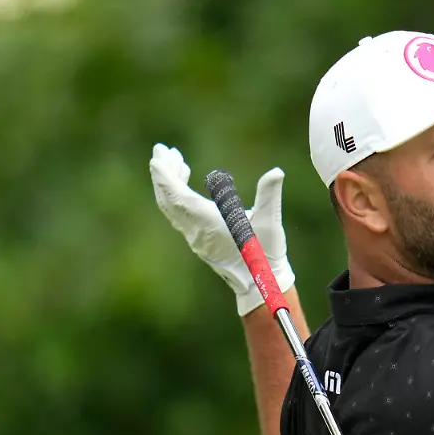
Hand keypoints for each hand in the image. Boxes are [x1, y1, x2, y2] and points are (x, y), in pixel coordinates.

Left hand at [149, 143, 295, 315]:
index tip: (157, 157)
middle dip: (163, 175)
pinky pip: (178, 215)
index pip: (177, 196)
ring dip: (168, 185)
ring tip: (176, 162)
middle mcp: (196, 230)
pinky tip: (187, 187)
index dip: (165, 176)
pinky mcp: (199, 241)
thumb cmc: (265, 253)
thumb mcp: (270, 221)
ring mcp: (195, 237)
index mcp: (208, 222)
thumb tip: (277, 172)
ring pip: (171, 208)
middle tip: (162, 151)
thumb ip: (270, 195)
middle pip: (168, 199)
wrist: (260, 283)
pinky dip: (176, 197)